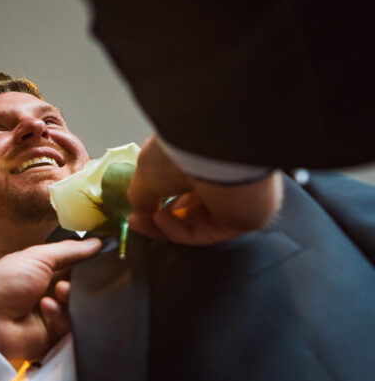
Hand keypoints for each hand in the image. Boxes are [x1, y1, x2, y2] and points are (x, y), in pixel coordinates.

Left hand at [0, 238, 100, 366]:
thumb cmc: (2, 284)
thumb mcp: (36, 257)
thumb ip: (67, 251)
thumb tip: (95, 243)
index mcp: (43, 269)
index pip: (74, 263)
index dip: (87, 261)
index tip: (101, 256)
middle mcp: (50, 291)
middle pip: (81, 285)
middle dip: (82, 281)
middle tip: (75, 277)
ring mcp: (54, 313)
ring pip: (80, 305)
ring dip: (71, 296)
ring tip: (60, 293)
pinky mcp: (55, 334)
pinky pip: (73, 324)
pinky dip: (62, 314)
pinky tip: (46, 309)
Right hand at [127, 134, 282, 244]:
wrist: (212, 149)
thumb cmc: (179, 152)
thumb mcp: (146, 171)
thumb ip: (141, 196)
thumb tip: (139, 212)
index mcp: (202, 159)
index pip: (180, 185)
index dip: (154, 199)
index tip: (134, 207)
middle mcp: (222, 177)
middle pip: (187, 207)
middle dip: (157, 216)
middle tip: (136, 220)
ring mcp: (236, 199)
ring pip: (195, 223)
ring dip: (164, 225)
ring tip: (142, 219)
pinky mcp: (245, 218)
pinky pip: (206, 232)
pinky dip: (179, 230)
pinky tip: (160, 218)